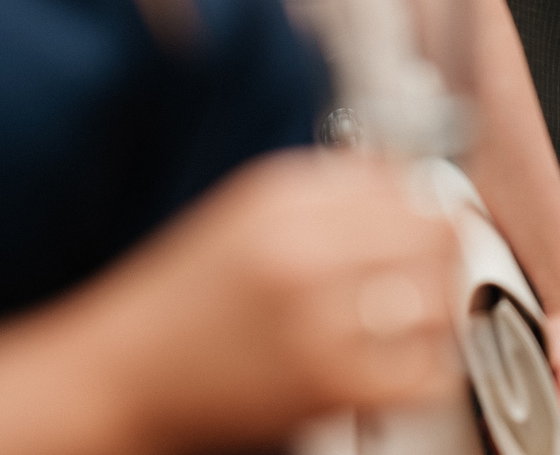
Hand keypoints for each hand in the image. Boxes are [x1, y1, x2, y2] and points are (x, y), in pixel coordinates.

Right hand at [83, 152, 461, 449]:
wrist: (117, 377)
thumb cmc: (179, 306)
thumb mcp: (245, 215)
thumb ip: (327, 192)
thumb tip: (407, 182)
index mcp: (282, 196)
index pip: (401, 178)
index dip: (423, 201)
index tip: (424, 220)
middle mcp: (300, 248)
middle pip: (430, 231)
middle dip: (441, 251)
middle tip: (429, 270)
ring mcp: (314, 316)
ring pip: (436, 296)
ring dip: (438, 307)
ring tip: (416, 318)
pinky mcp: (324, 382)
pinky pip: (423, 369)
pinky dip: (429, 368)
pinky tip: (403, 364)